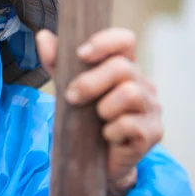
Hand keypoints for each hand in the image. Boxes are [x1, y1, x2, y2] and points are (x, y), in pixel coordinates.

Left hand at [36, 28, 162, 195]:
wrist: (95, 159)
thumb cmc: (84, 117)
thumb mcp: (67, 85)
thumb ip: (56, 62)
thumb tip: (43, 36)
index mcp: (123, 65)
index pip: (125, 40)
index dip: (105, 42)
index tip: (81, 54)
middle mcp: (142, 82)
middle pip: (122, 67)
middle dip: (90, 82)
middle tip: (71, 96)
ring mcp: (151, 107)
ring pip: (131, 94)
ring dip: (104, 108)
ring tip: (96, 118)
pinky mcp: (153, 132)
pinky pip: (131, 125)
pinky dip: (112, 131)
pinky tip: (106, 136)